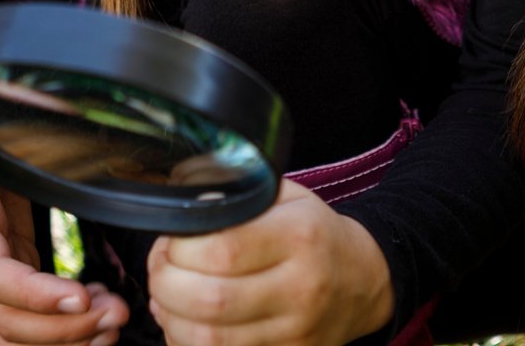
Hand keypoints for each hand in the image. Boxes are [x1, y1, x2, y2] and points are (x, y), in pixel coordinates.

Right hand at [0, 134, 129, 345]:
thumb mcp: (5, 114)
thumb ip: (40, 117)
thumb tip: (76, 112)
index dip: (35, 295)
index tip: (81, 296)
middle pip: (5, 318)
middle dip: (63, 328)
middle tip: (115, 312)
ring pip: (10, 331)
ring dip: (63, 339)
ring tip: (111, 321)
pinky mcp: (2, 273)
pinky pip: (20, 320)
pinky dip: (57, 331)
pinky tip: (94, 315)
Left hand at [146, 181, 392, 345]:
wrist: (363, 281)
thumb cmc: (314, 233)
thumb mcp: (286, 197)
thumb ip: (237, 193)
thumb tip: (183, 199)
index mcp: (299, 235)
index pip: (221, 249)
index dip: (180, 248)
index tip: (172, 241)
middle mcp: (300, 287)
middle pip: (210, 300)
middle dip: (166, 285)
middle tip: (161, 270)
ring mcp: (294, 330)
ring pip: (210, 339)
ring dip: (171, 318)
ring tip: (167, 297)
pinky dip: (188, 342)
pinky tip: (185, 322)